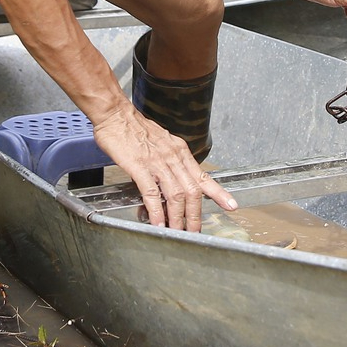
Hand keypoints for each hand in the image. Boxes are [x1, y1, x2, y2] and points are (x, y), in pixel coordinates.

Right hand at [92, 105, 237, 232]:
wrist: (115, 114)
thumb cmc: (134, 128)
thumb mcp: (162, 142)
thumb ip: (169, 161)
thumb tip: (173, 181)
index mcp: (179, 151)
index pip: (203, 176)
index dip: (218, 193)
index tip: (231, 205)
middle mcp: (172, 157)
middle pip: (192, 191)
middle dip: (195, 215)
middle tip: (195, 232)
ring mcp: (157, 162)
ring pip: (176, 195)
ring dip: (178, 217)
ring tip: (177, 232)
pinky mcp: (139, 166)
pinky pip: (151, 193)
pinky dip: (156, 211)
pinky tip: (157, 222)